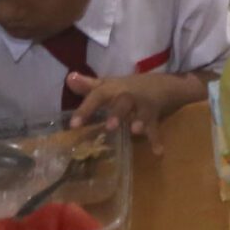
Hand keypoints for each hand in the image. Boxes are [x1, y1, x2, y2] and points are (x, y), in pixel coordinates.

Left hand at [66, 70, 199, 150]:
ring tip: (136, 131)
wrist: (159, 85)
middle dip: (117, 113)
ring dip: (140, 121)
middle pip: (123, 102)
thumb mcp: (108, 85)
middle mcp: (128, 97)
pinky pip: (156, 128)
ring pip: (142, 113)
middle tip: (110, 126)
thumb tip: (69, 78)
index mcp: (113, 90)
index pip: (97, 96)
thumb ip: (88, 86)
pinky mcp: (155, 116)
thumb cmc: (126, 89)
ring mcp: (143, 106)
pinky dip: (157, 139)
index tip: (74, 125)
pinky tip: (158, 151)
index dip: (85, 109)